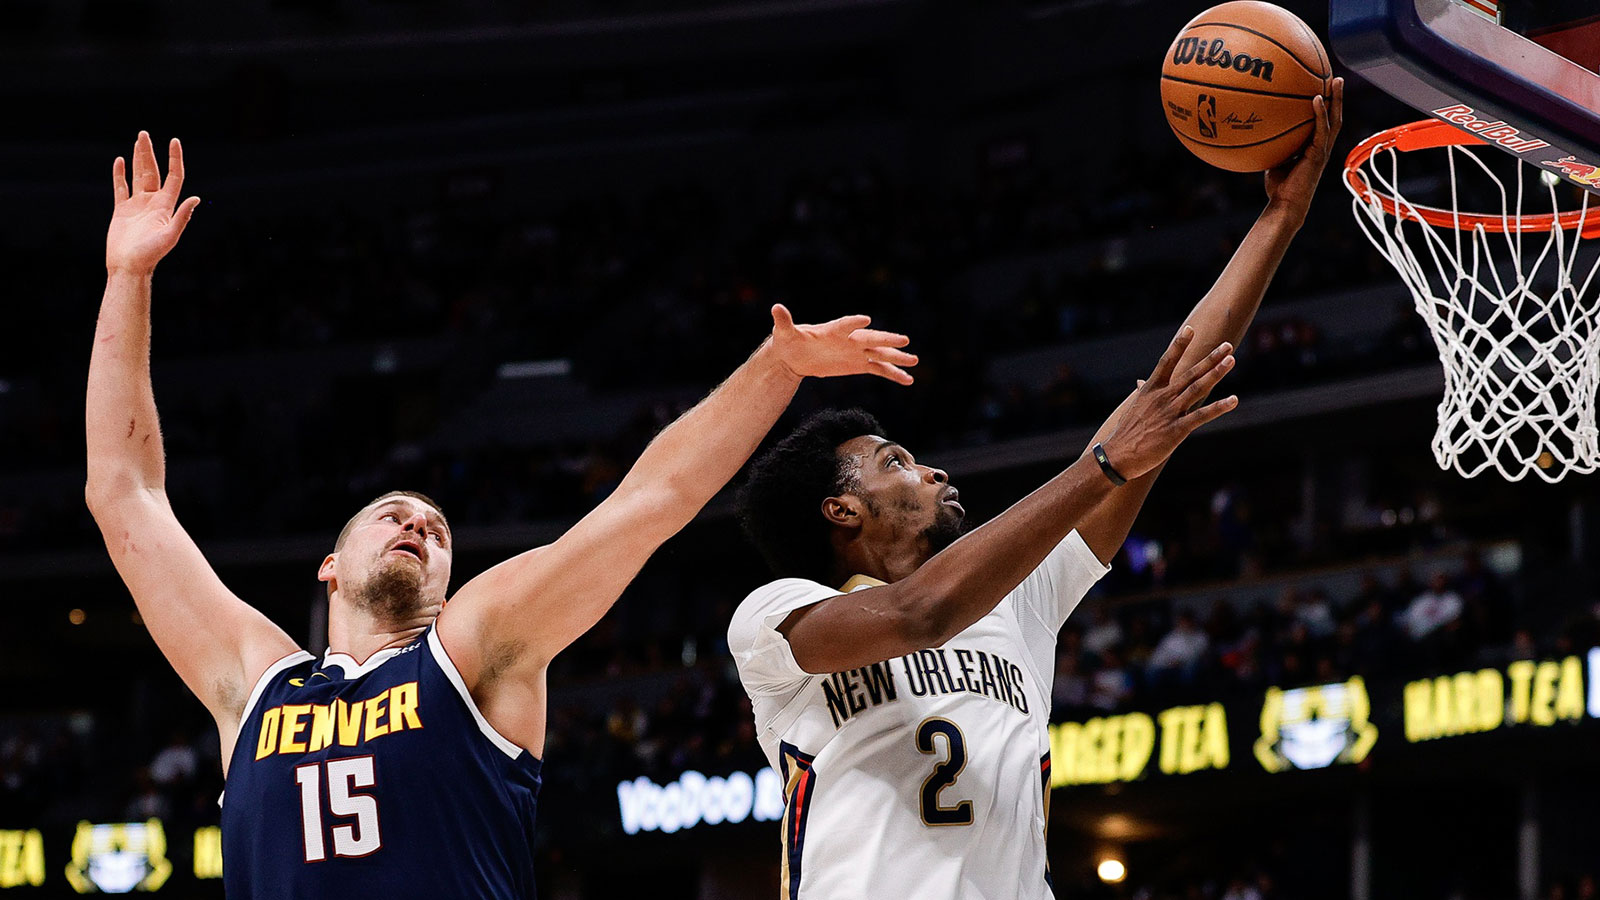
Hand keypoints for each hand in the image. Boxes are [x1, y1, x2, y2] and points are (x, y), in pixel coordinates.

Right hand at [107, 131, 199, 274]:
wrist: (129, 266)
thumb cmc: (151, 254)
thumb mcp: (170, 235)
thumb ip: (182, 216)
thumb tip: (196, 198)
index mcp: (166, 206)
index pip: (173, 177)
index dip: (174, 159)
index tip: (174, 141)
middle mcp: (153, 203)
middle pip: (153, 172)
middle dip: (149, 153)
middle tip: (144, 134)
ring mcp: (137, 205)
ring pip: (138, 176)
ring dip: (138, 158)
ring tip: (138, 141)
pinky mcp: (122, 210)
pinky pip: (121, 188)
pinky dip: (120, 175)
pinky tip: (120, 161)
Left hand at [768, 304, 917, 384]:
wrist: (795, 355)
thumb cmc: (789, 341)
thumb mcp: (784, 332)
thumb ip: (784, 322)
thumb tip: (776, 308)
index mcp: (833, 330)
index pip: (845, 324)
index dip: (853, 322)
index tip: (865, 320)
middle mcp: (849, 339)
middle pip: (871, 339)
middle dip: (886, 340)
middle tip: (904, 340)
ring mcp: (856, 352)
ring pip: (880, 354)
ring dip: (897, 358)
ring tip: (914, 361)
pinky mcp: (858, 365)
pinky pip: (879, 370)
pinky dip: (893, 374)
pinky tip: (908, 380)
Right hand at [1099, 327, 1237, 480]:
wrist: (1118, 455)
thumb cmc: (1126, 432)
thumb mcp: (1134, 407)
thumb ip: (1142, 392)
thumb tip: (1139, 382)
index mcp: (1151, 390)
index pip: (1166, 361)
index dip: (1178, 345)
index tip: (1189, 329)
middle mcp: (1162, 397)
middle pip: (1190, 373)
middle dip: (1210, 358)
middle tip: (1227, 346)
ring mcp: (1170, 412)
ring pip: (1197, 388)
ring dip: (1216, 373)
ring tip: (1231, 361)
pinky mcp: (1177, 430)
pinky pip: (1201, 415)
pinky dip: (1219, 407)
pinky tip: (1233, 400)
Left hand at [1264, 77, 1344, 220]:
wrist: (1286, 204)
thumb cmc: (1278, 186)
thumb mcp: (1274, 160)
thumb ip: (1273, 144)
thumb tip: (1258, 129)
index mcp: (1315, 147)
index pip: (1324, 122)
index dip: (1327, 105)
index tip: (1324, 86)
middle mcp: (1322, 146)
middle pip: (1335, 117)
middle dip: (1338, 97)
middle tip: (1337, 77)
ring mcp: (1323, 150)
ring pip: (1335, 120)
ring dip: (1336, 99)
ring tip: (1336, 80)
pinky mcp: (1318, 155)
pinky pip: (1321, 130)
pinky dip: (1320, 114)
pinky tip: (1316, 99)